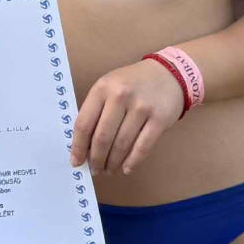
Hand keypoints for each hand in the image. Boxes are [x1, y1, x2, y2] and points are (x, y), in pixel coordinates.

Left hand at [69, 59, 183, 176]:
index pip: (84, 123)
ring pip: (121, 145)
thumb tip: (84, 145)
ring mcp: (141, 107)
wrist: (167, 73)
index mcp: (103, 87)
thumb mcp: (109, 86)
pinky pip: (142, 147)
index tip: (76, 161)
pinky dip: (132, 162)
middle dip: (96, 159)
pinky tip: (126, 168)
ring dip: (112, 163)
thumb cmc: (132, 83)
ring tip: (108, 170)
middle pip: (102, 137)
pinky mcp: (159, 119)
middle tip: (95, 170)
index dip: (78, 146)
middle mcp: (120, 95)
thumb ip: (97, 109)